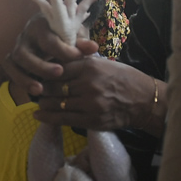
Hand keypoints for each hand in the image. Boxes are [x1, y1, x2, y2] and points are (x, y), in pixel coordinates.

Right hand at [0, 13, 99, 97]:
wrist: (52, 29)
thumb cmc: (64, 33)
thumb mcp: (74, 34)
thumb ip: (81, 42)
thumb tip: (93, 48)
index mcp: (38, 27)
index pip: (47, 39)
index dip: (62, 49)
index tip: (78, 57)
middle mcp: (22, 39)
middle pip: (24, 53)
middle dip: (40, 65)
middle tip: (58, 74)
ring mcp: (14, 52)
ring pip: (11, 65)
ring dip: (23, 78)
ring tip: (39, 90)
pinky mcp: (10, 64)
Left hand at [31, 57, 162, 134]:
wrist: (145, 101)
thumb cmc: (123, 79)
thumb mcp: (103, 63)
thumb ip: (80, 61)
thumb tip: (54, 61)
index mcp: (90, 67)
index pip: (57, 69)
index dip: (45, 73)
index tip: (39, 75)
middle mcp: (88, 84)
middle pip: (53, 86)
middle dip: (42, 89)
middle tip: (36, 90)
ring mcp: (89, 103)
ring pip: (55, 103)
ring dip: (44, 103)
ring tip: (40, 102)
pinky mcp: (91, 119)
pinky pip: (62, 118)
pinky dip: (47, 117)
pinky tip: (38, 115)